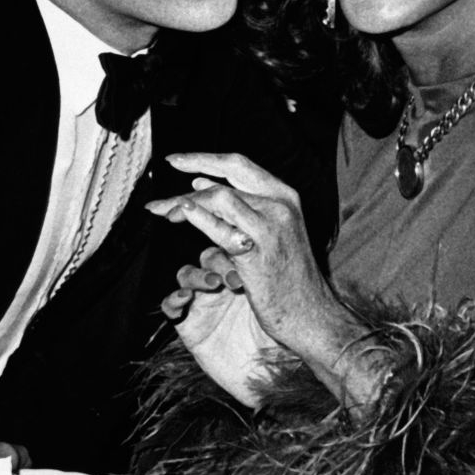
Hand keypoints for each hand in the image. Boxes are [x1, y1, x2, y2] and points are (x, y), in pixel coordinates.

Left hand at [148, 153, 392, 412]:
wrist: (311, 315)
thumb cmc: (288, 276)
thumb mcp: (271, 231)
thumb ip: (240, 207)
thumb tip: (199, 183)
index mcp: (284, 196)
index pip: (239, 164)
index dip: (205, 158)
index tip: (177, 160)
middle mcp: (280, 206)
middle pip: (229, 174)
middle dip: (194, 164)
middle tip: (166, 170)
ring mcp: (270, 229)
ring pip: (220, 198)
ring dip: (185, 202)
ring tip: (163, 212)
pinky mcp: (258, 255)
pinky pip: (222, 230)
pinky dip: (199, 218)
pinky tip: (182, 215)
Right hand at [162, 246, 278, 406]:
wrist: (271, 378)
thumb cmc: (282, 341)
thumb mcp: (280, 307)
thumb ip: (271, 280)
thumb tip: (276, 246)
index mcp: (245, 276)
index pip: (231, 248)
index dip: (235, 249)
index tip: (249, 256)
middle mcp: (222, 286)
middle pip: (208, 257)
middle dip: (220, 262)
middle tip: (237, 278)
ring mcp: (204, 304)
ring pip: (187, 274)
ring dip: (196, 276)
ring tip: (213, 284)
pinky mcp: (188, 325)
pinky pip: (170, 305)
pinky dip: (173, 299)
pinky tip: (184, 299)